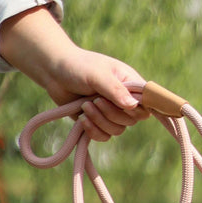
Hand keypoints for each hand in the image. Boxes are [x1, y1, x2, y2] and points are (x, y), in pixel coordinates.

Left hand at [0, 6, 149, 140]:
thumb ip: (115, 89)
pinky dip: (93, 131)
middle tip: (95, 101)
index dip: (141, 109)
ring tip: (84, 106)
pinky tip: (82, 119)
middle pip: (132, 120)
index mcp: (131, 84)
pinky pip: (104, 136)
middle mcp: (125, 100)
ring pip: (118, 130)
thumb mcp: (97, 74)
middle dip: (112, 114)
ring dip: (100, 121)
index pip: (148, 103)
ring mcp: (112, 113)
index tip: (128, 108)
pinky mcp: (99, 122)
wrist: (54, 72)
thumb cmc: (77, 66)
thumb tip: (133, 106)